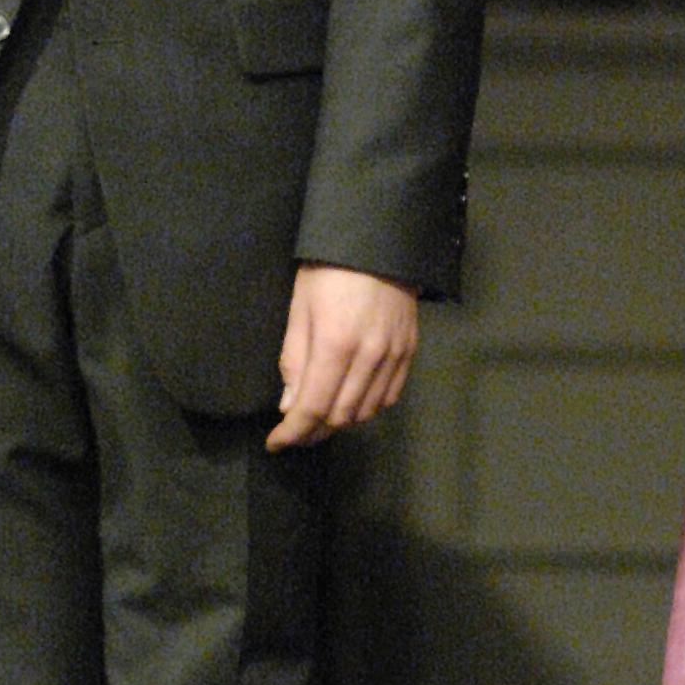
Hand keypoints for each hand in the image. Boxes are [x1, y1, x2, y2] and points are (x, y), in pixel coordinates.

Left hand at [270, 264, 417, 450]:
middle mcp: (369, 356)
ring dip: (339, 423)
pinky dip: (367, 409)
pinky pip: (389, 397)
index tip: (275, 443)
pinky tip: (350, 404)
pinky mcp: (409, 352)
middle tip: (294, 432)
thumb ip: (295, 361)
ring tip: (319, 420)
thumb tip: (290, 407)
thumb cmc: (328, 270)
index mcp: (335, 344)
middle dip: (313, 432)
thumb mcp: (299, 310)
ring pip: (366, 412)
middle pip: (340, 416)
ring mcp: (394, 356)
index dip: (292, 433)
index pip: (312, 408)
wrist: (379, 241)